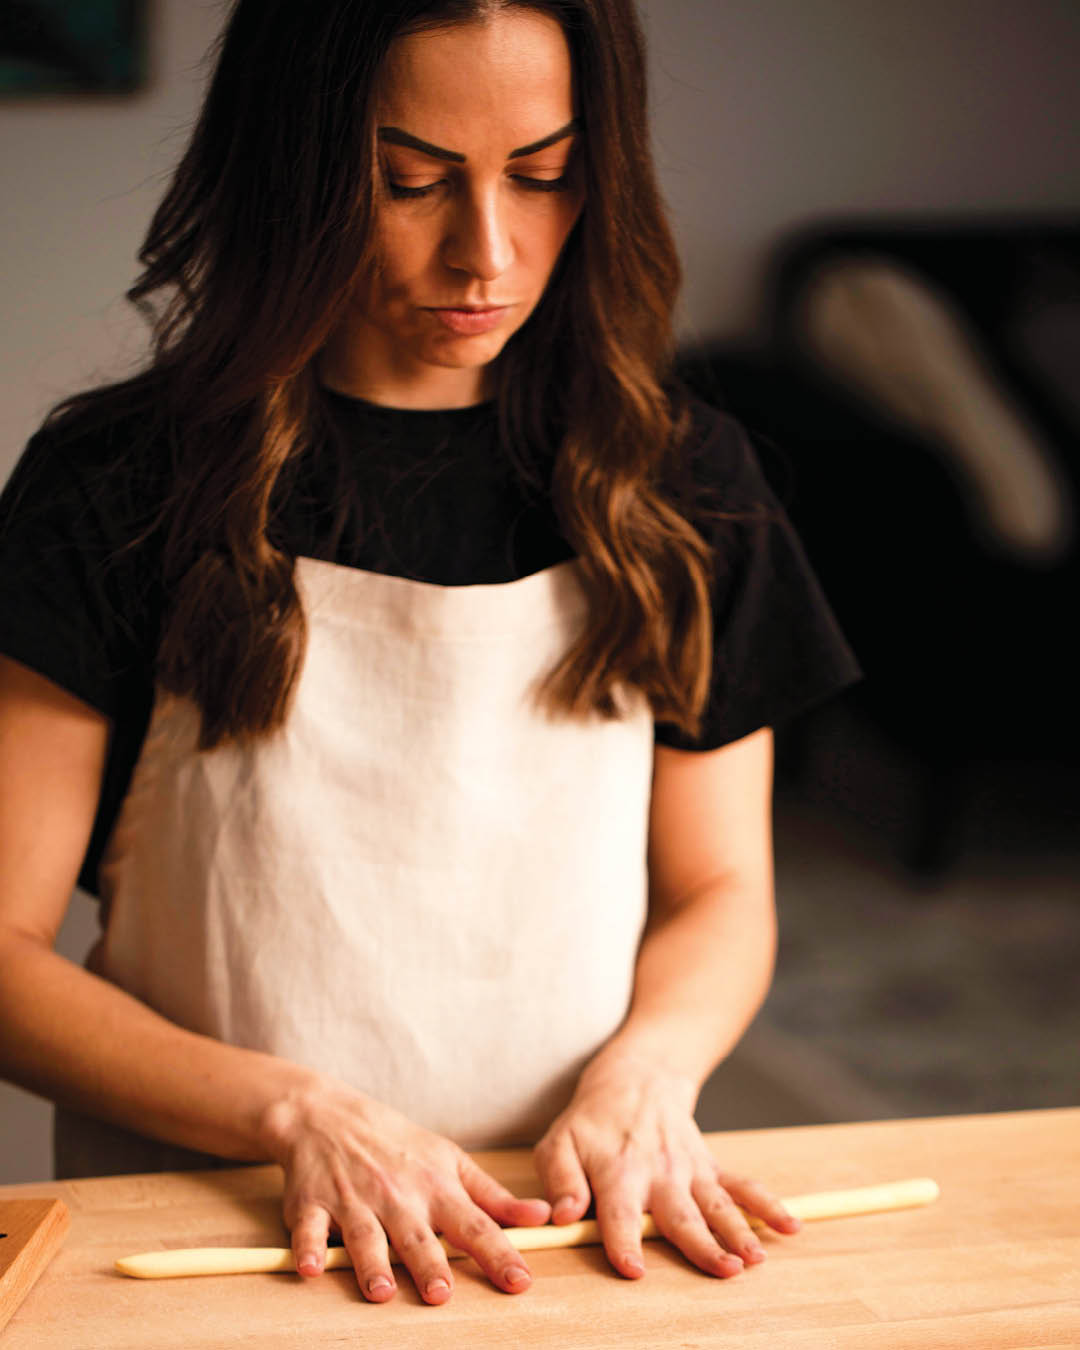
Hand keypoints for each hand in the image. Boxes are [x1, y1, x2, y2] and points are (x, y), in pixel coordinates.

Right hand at [258, 1077, 550, 1303]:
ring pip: (364, 1236)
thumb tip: (542, 1217)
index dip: (498, 1254)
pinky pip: (308, 1229)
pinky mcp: (311, 1205)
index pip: (473, 1225)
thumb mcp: (450, 1161)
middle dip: (429, 1264)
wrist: (329, 1115)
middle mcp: (396, 1196)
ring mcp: (352, 1200)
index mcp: (434, 1187)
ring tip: (382, 1292)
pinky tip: (310, 1268)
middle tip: (442, 1294)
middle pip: (416, 1236)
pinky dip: (307, 1248)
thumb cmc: (398, 1144)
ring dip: (372, 1264)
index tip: (520, 1281)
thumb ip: (493, 1197)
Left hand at [532, 1048, 800, 1279]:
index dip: (624, 1241)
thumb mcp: (559, 1142)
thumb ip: (559, 1181)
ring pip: (717, 1204)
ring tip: (755, 1258)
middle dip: (702, 1245)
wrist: (636, 1077)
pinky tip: (790, 1225)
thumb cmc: (591, 1121)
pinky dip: (768, 1204)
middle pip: (681, 1215)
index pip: (620, 1213)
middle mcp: (659, 1173)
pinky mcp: (709, 1166)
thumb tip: (561, 1217)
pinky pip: (742, 1184)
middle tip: (724, 1269)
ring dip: (740, 1230)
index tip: (634, 1269)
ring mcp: (689, 1170)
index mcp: (618, 1171)